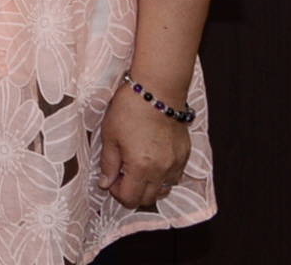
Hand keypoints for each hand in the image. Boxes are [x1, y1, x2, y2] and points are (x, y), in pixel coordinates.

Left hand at [99, 80, 192, 208]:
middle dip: (132, 192)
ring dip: (148, 186)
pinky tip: (151, 161)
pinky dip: (162, 176)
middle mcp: (162, 171)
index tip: (111, 180)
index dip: (117, 193)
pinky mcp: (184, 156)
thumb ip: (108, 164)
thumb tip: (105, 183)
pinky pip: (174, 177)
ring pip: (163, 191)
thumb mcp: (110, 136)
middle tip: (121, 174)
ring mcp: (176, 164)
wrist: (158, 91)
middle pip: (147, 199)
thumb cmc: (130, 110)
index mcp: (141, 168)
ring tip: (136, 168)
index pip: (130, 199)